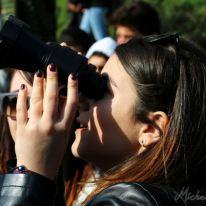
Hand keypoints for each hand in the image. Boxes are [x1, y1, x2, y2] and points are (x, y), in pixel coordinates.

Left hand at [15, 65, 77, 179]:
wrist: (38, 172)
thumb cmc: (54, 154)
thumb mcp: (64, 137)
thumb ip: (63, 119)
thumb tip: (60, 100)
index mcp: (64, 128)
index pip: (71, 103)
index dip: (72, 88)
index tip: (72, 76)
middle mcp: (51, 125)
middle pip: (53, 98)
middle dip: (53, 80)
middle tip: (51, 66)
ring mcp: (36, 127)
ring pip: (37, 101)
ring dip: (38, 85)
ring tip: (38, 72)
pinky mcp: (23, 130)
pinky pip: (21, 111)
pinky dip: (22, 98)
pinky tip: (23, 88)